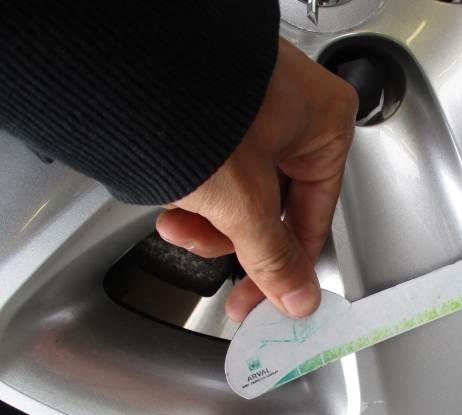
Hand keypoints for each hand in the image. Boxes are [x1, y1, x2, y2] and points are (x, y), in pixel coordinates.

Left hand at [155, 38, 357, 320]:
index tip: (272, 298)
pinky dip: (198, 191)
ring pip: (244, 190)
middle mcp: (298, 110)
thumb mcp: (244, 201)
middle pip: (275, 207)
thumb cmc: (195, 105)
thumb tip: (297, 296)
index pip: (316, 217)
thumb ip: (273, 258)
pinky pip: (222, 167)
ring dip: (209, 220)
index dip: (290, 267)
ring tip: (179, 224)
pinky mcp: (220, 109)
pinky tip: (174, 202)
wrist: (128, 63)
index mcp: (327, 123)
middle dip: (234, 240)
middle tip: (215, 265)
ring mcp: (257, 106)